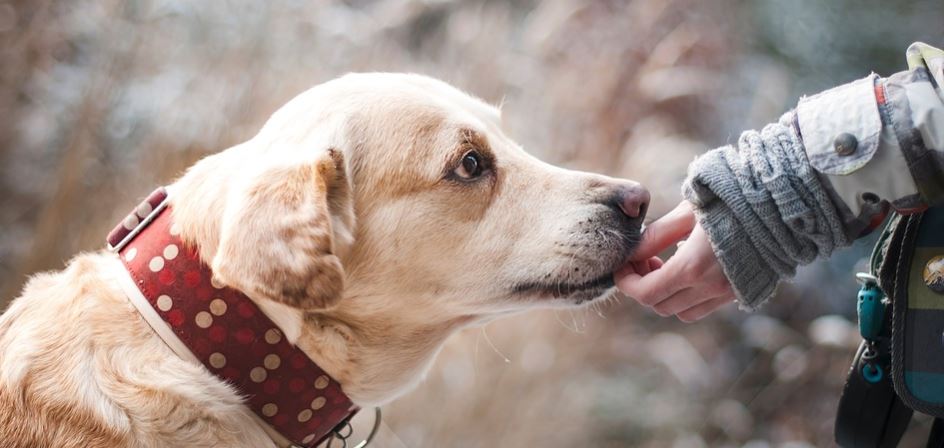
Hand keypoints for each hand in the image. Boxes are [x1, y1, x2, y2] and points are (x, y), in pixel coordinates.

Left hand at [615, 201, 734, 321]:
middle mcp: (710, 288)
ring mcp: (727, 293)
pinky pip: (704, 307)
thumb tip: (632, 252)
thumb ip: (656, 236)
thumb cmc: (731, 200)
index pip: (646, 293)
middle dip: (643, 286)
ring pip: (682, 312)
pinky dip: (688, 296)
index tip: (622, 266)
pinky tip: (689, 268)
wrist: (781, 204)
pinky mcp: (741, 292)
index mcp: (693, 267)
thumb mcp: (687, 212)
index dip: (627, 282)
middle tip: (644, 260)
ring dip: (666, 294)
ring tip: (665, 264)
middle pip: (660, 305)